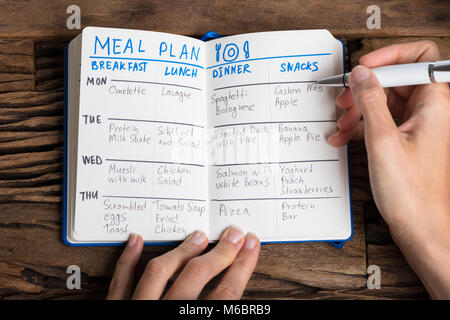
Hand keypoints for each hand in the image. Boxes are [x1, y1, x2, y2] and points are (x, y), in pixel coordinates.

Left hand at [106, 226, 259, 299]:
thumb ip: (220, 309)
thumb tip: (234, 293)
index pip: (225, 296)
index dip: (241, 268)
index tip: (251, 248)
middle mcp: (164, 314)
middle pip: (195, 278)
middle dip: (218, 254)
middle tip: (234, 235)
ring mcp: (137, 310)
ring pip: (159, 273)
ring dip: (180, 252)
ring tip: (197, 236)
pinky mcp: (114, 310)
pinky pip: (119, 282)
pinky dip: (126, 261)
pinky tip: (136, 241)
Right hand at [329, 41, 449, 297]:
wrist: (420, 227)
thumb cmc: (411, 193)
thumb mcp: (383, 140)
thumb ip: (371, 102)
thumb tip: (361, 75)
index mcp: (435, 104)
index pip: (419, 58)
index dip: (388, 58)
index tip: (363, 68)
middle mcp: (431, 112)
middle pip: (397, 81)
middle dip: (366, 88)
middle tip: (345, 99)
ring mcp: (418, 127)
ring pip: (385, 102)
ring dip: (359, 110)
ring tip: (341, 124)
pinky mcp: (406, 141)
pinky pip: (382, 122)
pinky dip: (362, 126)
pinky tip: (344, 137)